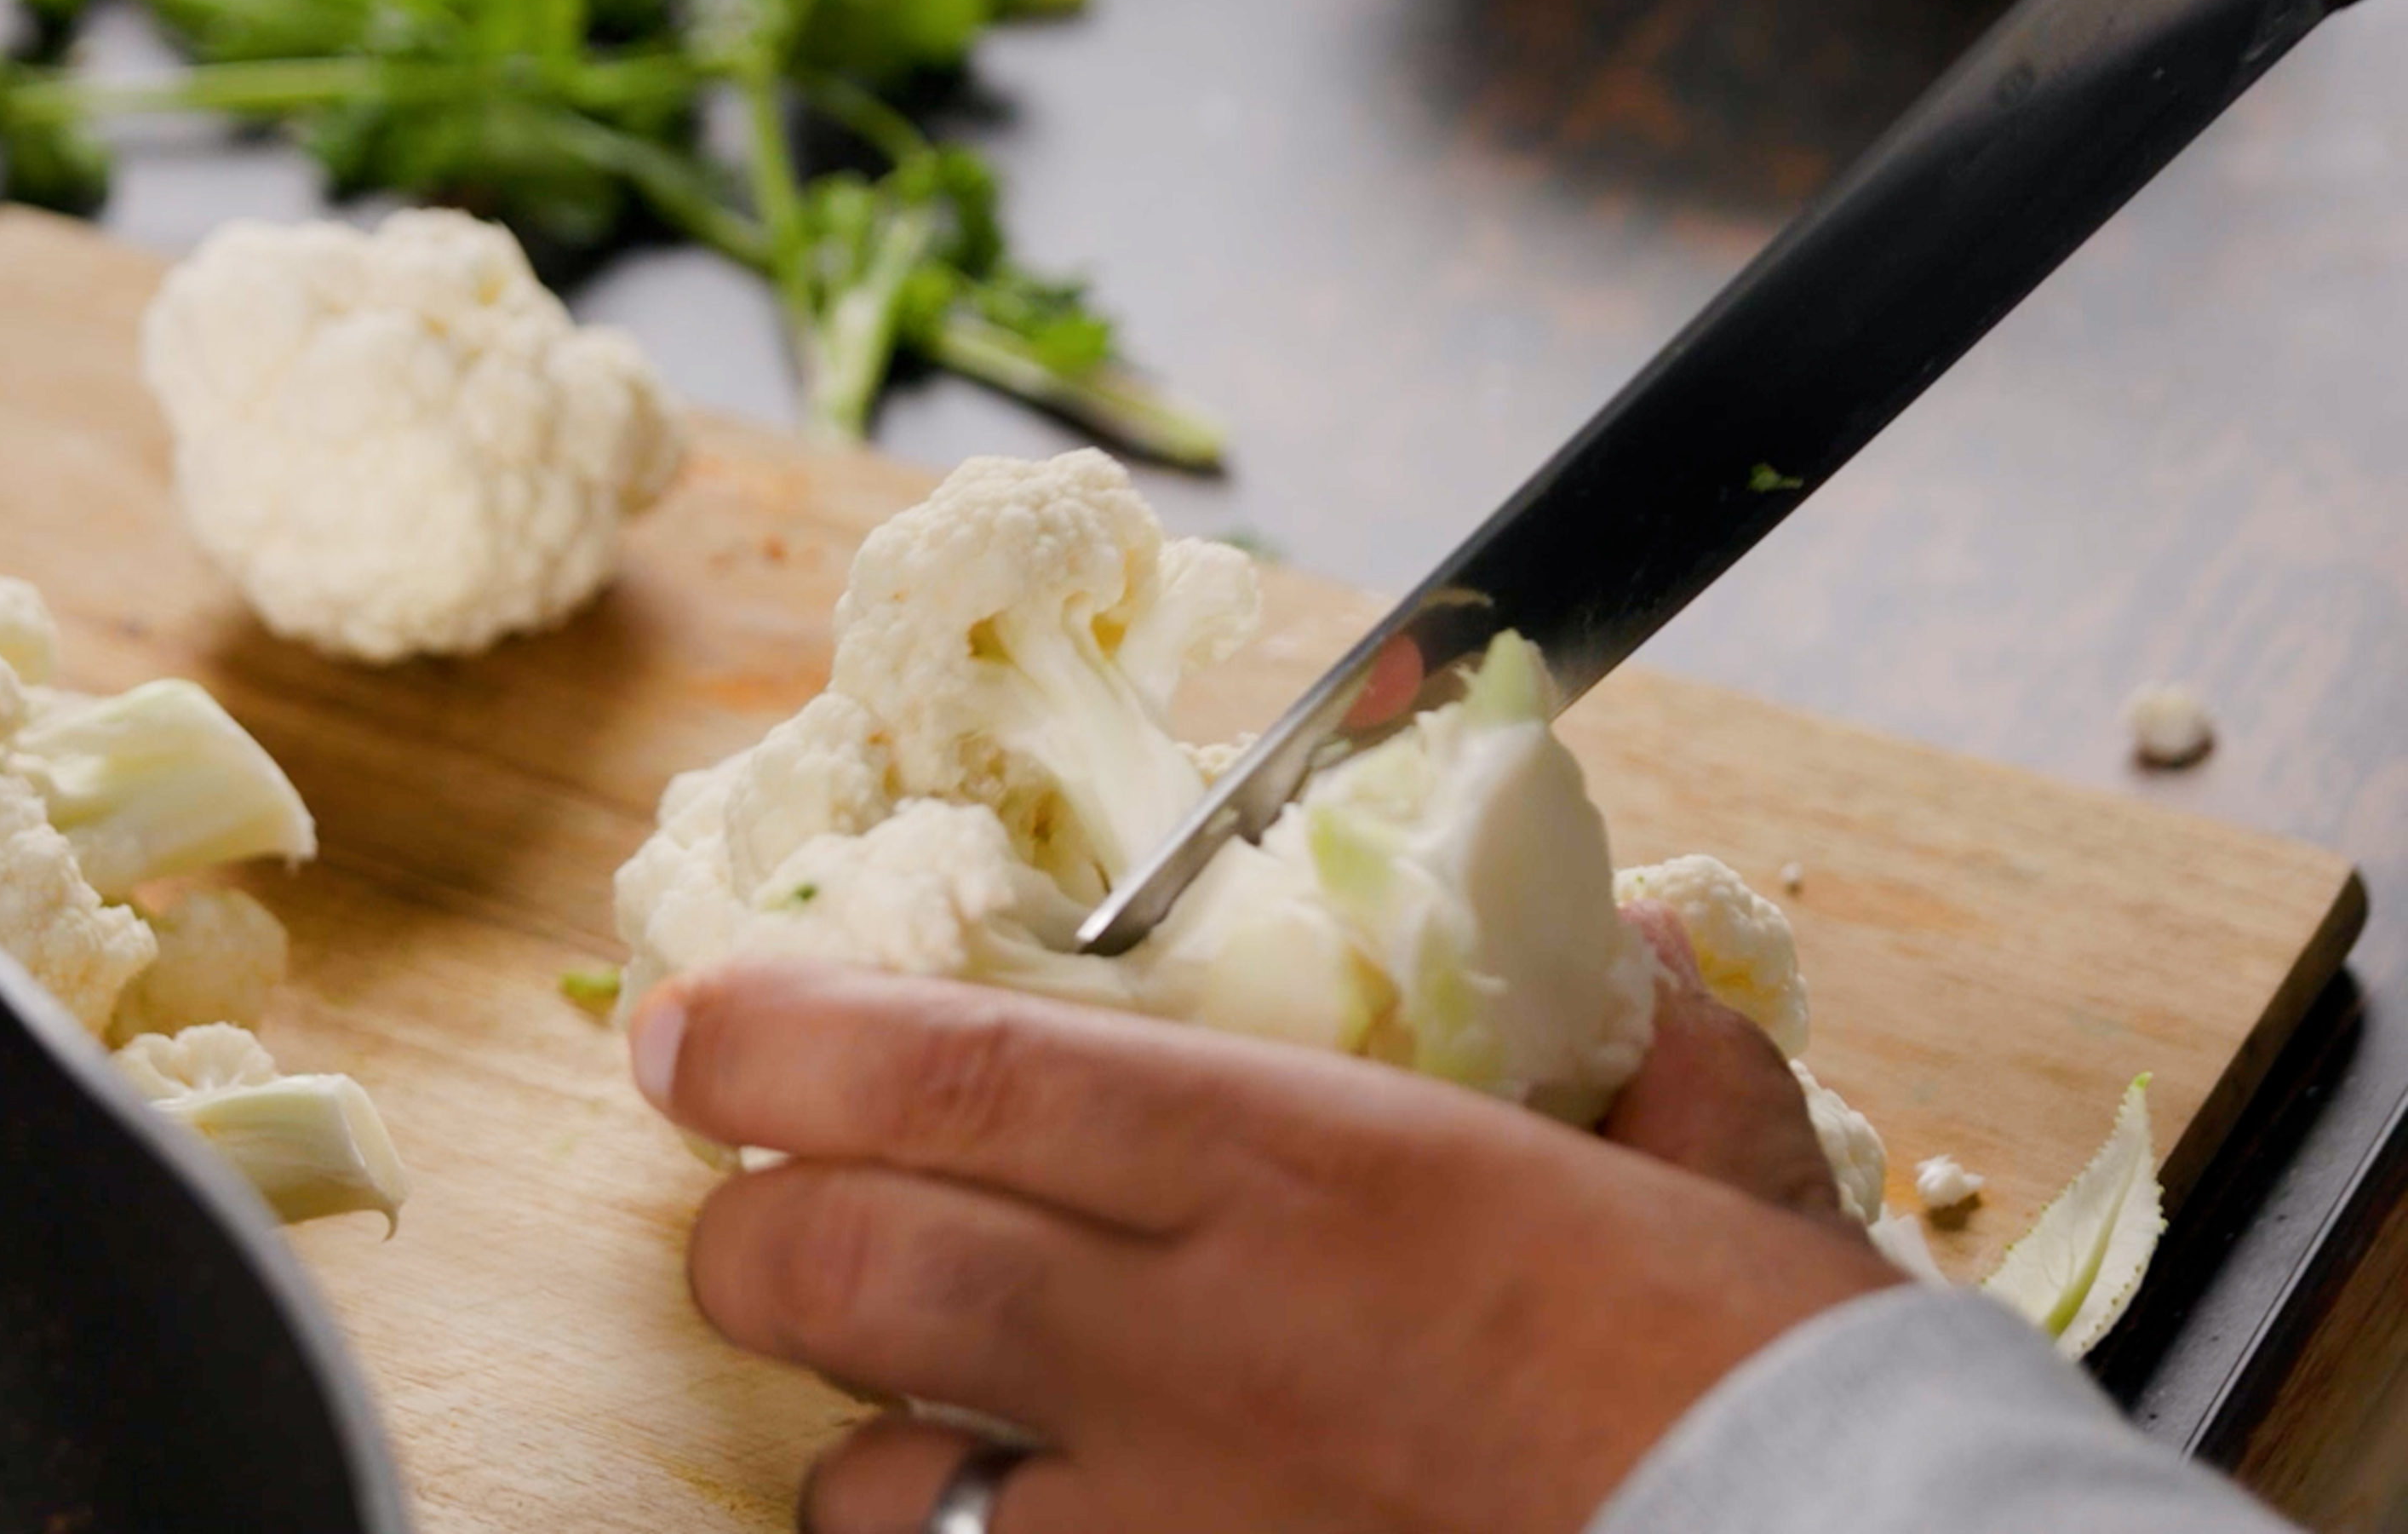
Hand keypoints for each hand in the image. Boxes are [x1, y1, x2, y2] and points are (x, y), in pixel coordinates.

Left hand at [628, 929, 1899, 1533]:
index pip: (944, 1072)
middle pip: (840, 1273)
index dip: (771, 1043)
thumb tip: (1664, 987)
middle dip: (749, 1243)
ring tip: (906, 1422)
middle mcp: (1181, 1344)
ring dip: (857, 1448)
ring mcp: (1164, 1529)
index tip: (686, 1030)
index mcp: (1290, 1167)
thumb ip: (1660, 1081)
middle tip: (751, 1221)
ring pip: (871, 1490)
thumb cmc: (1780, 1396)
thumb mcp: (1729, 1194)